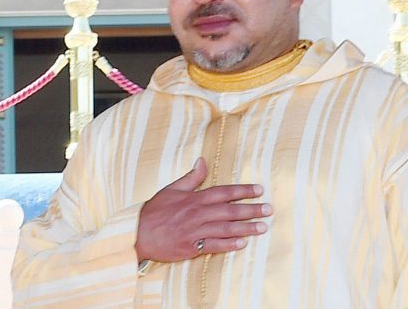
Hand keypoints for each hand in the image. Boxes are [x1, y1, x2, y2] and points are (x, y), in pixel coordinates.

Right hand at [135, 158, 271, 262]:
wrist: (138, 233)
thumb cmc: (155, 211)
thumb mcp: (172, 189)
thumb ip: (191, 177)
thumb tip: (203, 161)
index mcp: (194, 198)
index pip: (223, 192)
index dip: (242, 190)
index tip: (259, 190)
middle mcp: (197, 214)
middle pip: (229, 210)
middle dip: (251, 209)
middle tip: (269, 209)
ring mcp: (194, 231)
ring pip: (225, 228)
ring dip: (246, 228)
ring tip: (263, 227)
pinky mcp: (191, 247)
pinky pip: (213, 246)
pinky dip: (228, 245)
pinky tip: (242, 243)